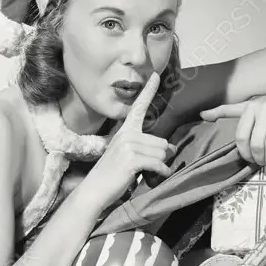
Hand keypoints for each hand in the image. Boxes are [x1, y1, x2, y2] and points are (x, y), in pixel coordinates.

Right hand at [85, 72, 175, 209]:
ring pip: (161, 152)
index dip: (148, 91)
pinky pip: (158, 163)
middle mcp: (126, 135)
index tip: (156, 75)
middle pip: (161, 142)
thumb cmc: (112, 176)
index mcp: (125, 131)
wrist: (94, 191)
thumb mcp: (127, 157)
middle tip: (150, 168)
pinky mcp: (131, 159)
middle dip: (161, 157)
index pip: (138, 108)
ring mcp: (128, 146)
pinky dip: (161, 172)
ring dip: (161, 166)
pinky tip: (155, 177)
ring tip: (147, 173)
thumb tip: (171, 148)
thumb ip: (146, 148)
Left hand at [199, 85, 265, 168]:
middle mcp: (264, 108)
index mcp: (250, 108)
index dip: (245, 153)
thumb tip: (202, 115)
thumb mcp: (249, 105)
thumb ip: (227, 111)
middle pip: (256, 142)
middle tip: (263, 165)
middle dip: (259, 159)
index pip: (241, 137)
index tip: (250, 160)